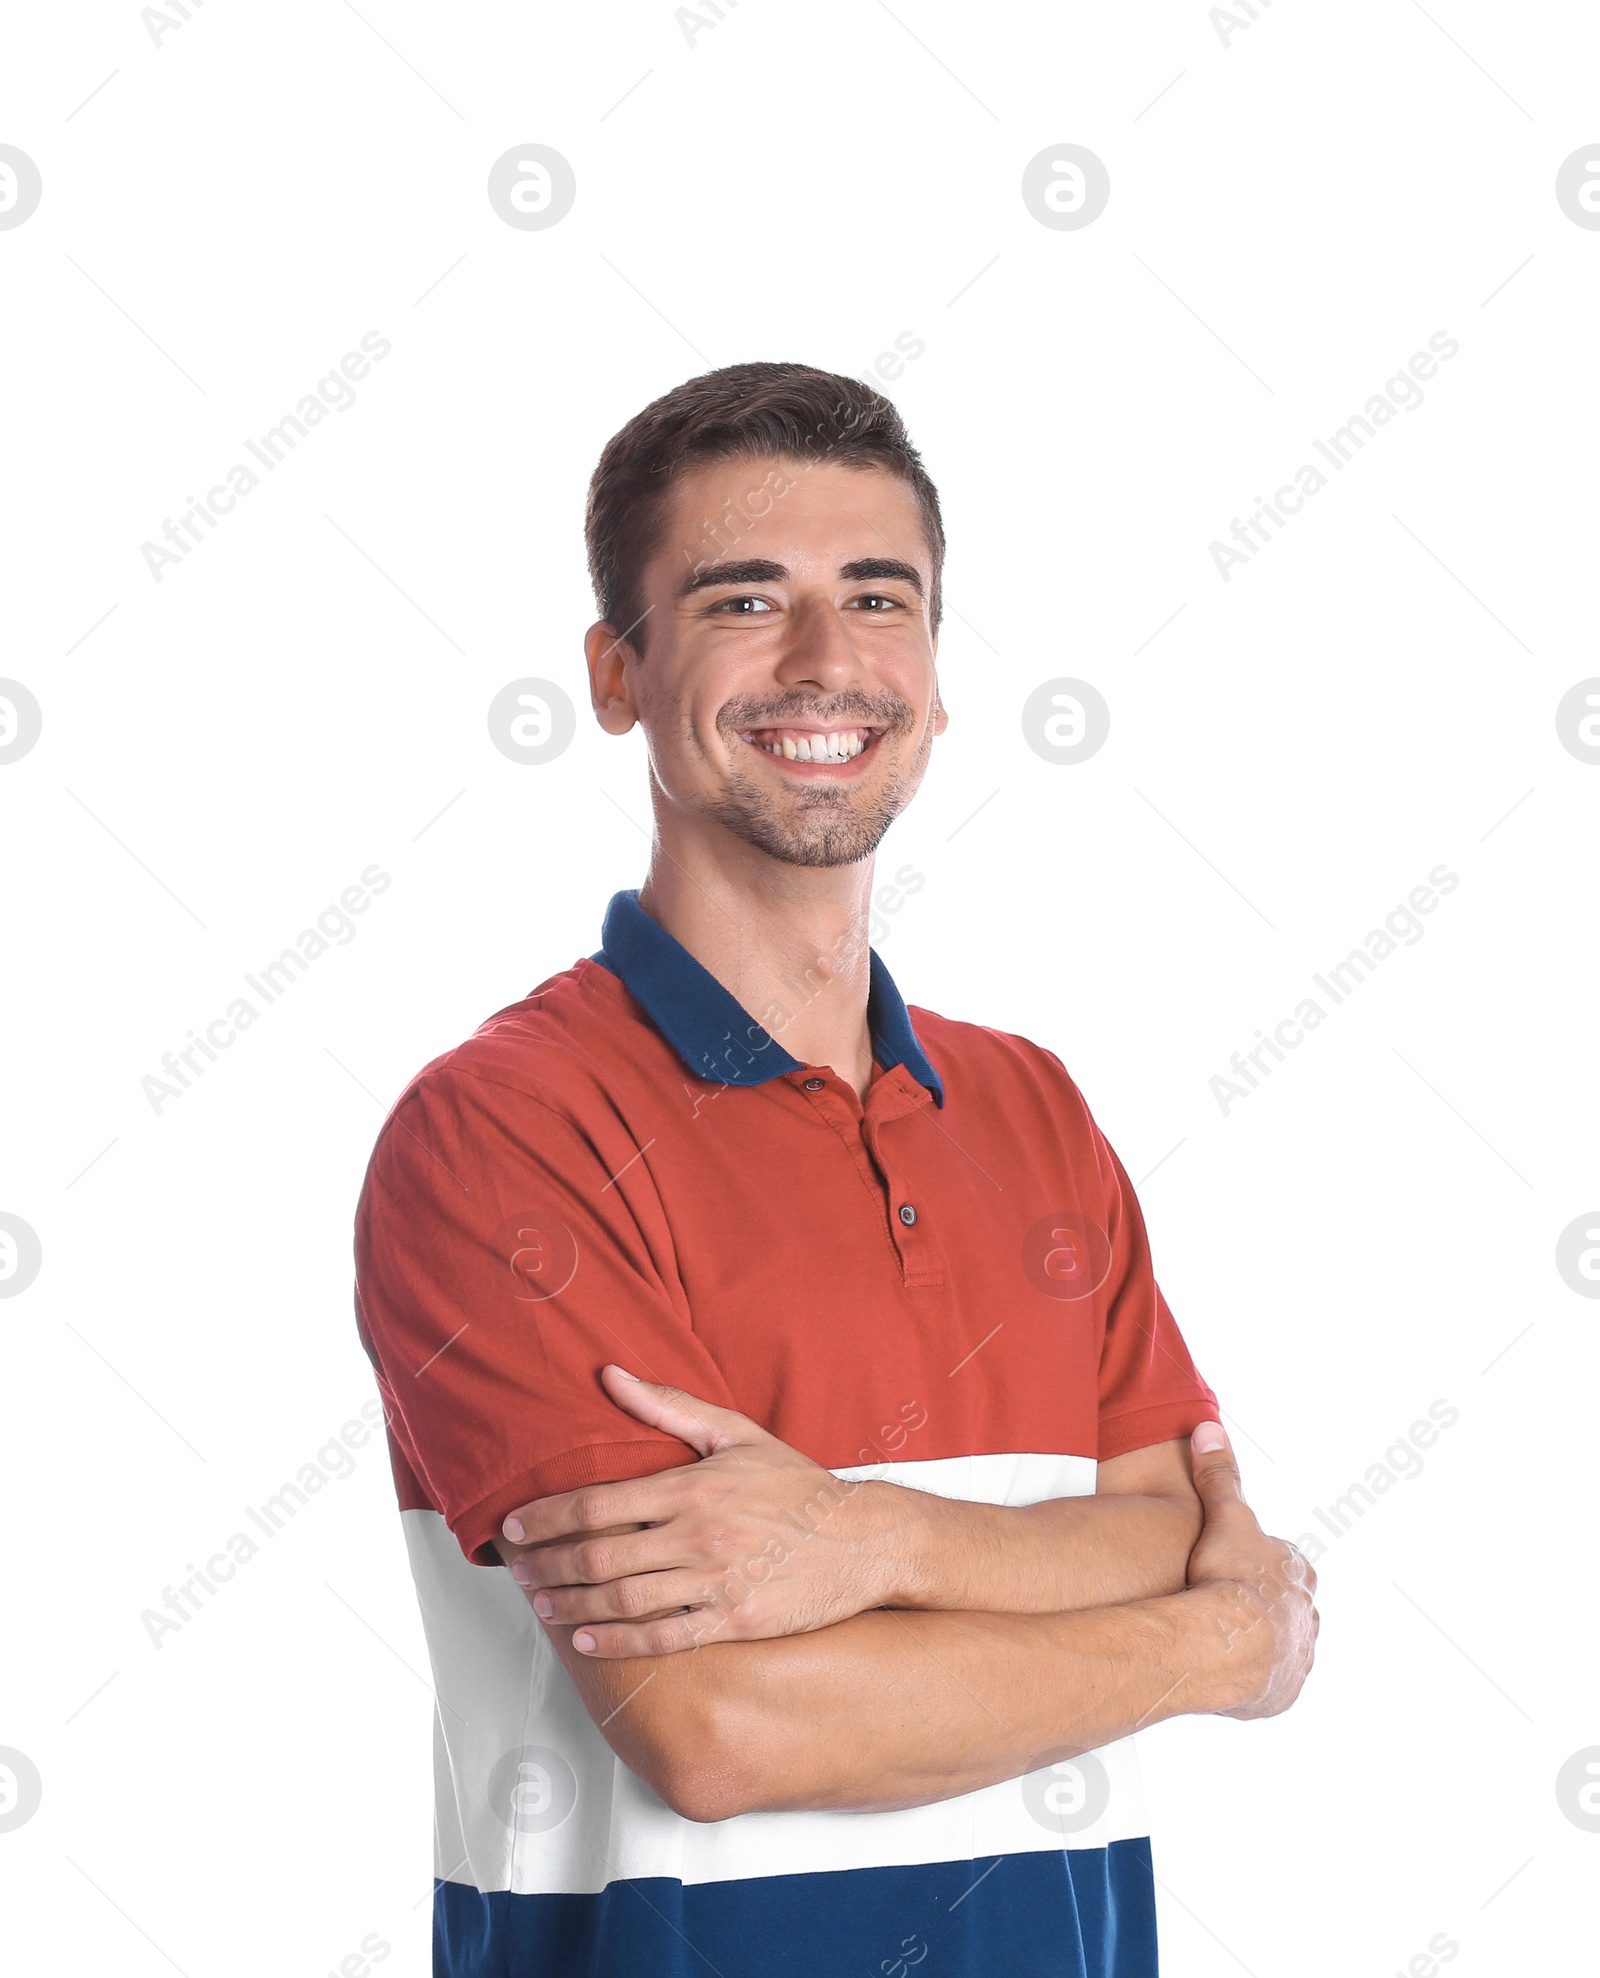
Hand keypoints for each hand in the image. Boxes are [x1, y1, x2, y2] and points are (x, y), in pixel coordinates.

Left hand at [499, 1367, 898, 1656]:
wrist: (863, 1540)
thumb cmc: (798, 1487)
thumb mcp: (736, 1434)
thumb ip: (669, 1407)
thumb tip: (611, 1376)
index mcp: (694, 1486)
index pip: (598, 1503)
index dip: (546, 1518)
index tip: (515, 1527)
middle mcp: (700, 1534)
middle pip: (599, 1556)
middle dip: (547, 1566)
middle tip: (519, 1572)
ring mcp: (718, 1581)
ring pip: (623, 1600)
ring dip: (572, 1606)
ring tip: (543, 1605)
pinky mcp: (735, 1620)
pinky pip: (664, 1637)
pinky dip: (619, 1641)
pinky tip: (589, 1638)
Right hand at [1184, 1421, 1318, 1719]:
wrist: (1229, 1646)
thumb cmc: (1230, 1579)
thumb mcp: (1224, 1516)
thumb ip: (1218, 1475)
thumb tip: (1209, 1427)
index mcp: (1298, 1573)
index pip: (1280, 1561)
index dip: (1251, 1560)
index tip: (1226, 1563)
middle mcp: (1307, 1615)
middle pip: (1283, 1604)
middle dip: (1259, 1603)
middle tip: (1220, 1602)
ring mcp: (1297, 1657)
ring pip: (1279, 1645)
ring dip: (1256, 1643)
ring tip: (1219, 1640)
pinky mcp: (1282, 1692)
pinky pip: (1267, 1682)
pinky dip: (1250, 1677)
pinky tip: (1225, 1672)